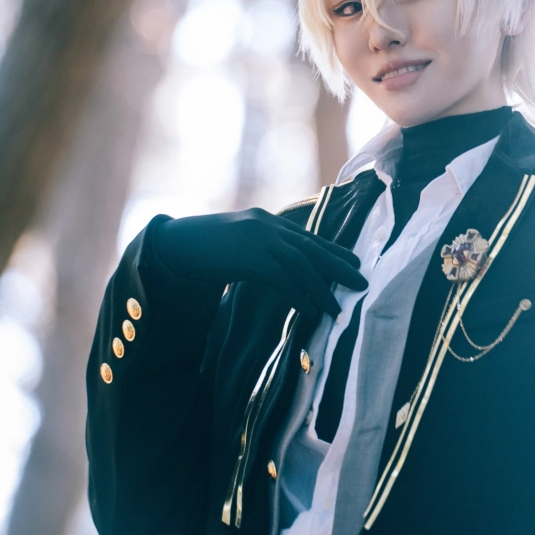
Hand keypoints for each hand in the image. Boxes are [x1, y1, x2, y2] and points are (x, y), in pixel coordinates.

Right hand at [152, 208, 366, 319]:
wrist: (171, 244)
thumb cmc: (204, 249)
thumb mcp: (238, 247)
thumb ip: (261, 255)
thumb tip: (280, 272)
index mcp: (268, 223)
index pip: (308, 238)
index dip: (333, 251)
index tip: (354, 263)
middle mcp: (268, 226)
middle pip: (312, 249)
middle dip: (338, 267)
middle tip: (362, 283)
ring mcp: (258, 238)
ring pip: (301, 264)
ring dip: (322, 288)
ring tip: (338, 308)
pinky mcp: (247, 255)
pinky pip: (279, 277)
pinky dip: (297, 295)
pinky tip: (309, 311)